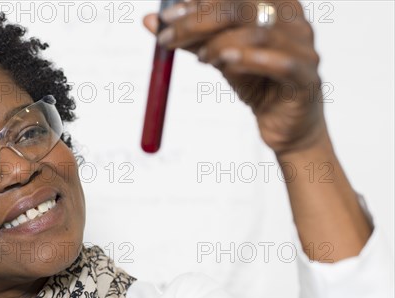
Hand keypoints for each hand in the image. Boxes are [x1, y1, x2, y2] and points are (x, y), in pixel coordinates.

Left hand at [143, 0, 326, 154]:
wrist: (283, 123)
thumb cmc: (255, 82)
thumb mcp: (218, 55)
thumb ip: (190, 37)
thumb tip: (152, 19)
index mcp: (272, 3)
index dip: (197, 2)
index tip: (165, 18)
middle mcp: (291, 18)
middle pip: (240, 7)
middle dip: (198, 22)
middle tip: (169, 40)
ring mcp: (303, 46)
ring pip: (257, 33)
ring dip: (220, 43)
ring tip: (202, 59)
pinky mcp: (306, 77)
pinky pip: (280, 63)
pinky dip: (250, 60)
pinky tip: (227, 63)